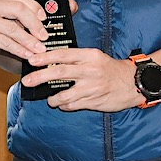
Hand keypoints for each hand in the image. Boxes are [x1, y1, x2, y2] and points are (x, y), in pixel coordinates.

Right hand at [0, 0, 49, 65]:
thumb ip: (3, 11)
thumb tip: (31, 14)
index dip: (34, 7)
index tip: (44, 18)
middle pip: (19, 9)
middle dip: (35, 23)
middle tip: (44, 35)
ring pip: (13, 28)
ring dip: (29, 40)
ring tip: (39, 49)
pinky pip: (5, 41)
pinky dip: (18, 49)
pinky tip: (25, 54)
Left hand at [23, 49, 144, 112]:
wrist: (134, 83)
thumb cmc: (111, 69)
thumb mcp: (96, 57)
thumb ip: (77, 59)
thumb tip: (52, 63)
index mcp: (90, 56)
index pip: (63, 54)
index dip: (45, 57)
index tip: (32, 60)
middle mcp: (90, 70)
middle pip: (59, 72)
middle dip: (40, 77)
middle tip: (27, 81)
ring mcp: (92, 87)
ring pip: (64, 94)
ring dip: (53, 98)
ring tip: (50, 99)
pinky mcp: (94, 101)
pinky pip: (73, 105)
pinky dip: (65, 106)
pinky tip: (64, 104)